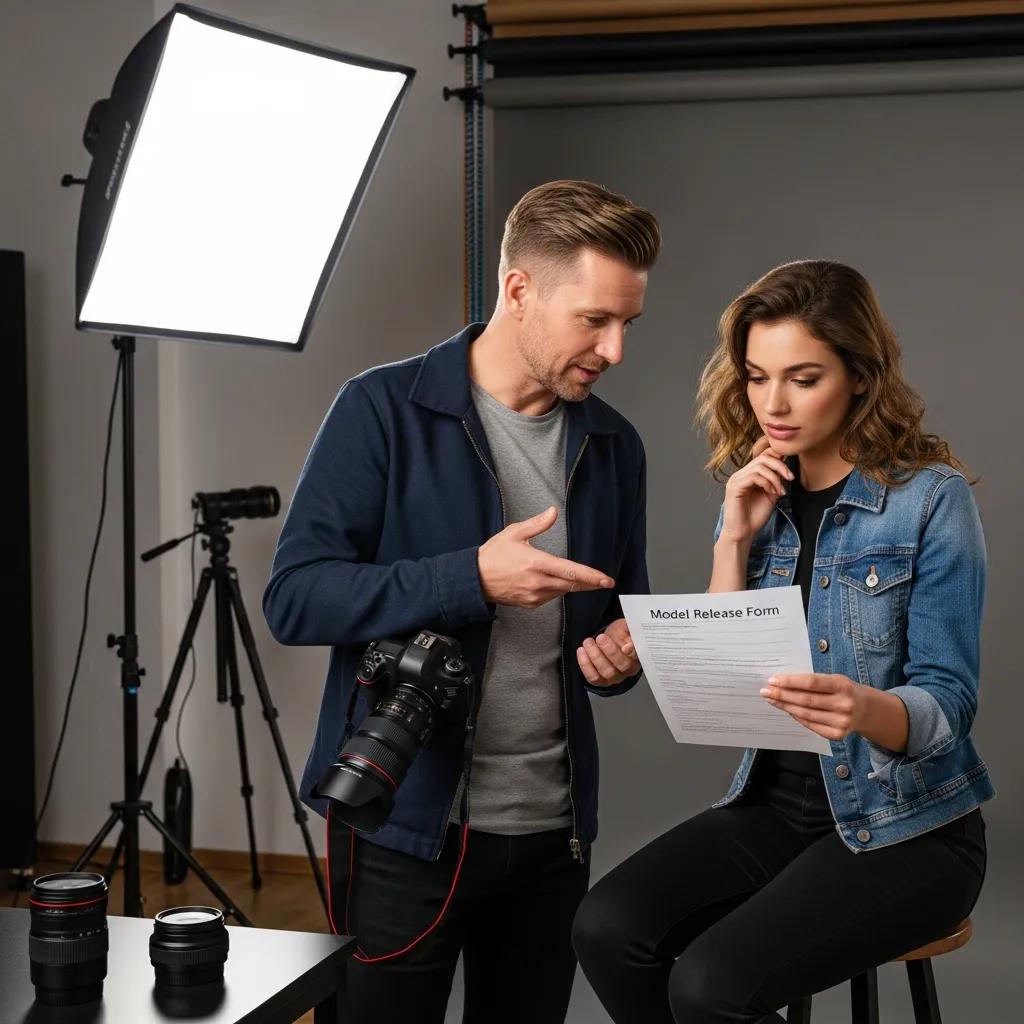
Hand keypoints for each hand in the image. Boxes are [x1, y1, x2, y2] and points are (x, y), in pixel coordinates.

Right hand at [478, 506, 614, 608]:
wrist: (475, 579)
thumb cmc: (493, 555)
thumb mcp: (514, 533)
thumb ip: (537, 524)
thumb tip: (553, 512)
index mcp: (536, 563)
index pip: (571, 572)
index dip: (591, 576)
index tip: (606, 579)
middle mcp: (537, 582)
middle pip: (571, 585)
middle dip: (589, 583)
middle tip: (603, 582)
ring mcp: (534, 595)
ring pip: (561, 592)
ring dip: (571, 585)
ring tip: (576, 578)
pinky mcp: (530, 604)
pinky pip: (550, 597)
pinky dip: (556, 590)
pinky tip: (552, 582)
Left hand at [576, 617, 639, 687]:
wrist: (608, 639)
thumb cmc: (619, 634)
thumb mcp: (625, 627)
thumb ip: (630, 630)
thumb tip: (631, 642)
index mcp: (638, 655)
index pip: (639, 656)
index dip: (632, 653)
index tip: (626, 646)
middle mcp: (629, 669)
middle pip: (623, 665)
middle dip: (610, 651)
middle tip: (601, 638)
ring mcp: (615, 677)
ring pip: (607, 672)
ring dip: (595, 656)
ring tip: (588, 642)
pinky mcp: (601, 681)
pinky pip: (594, 678)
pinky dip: (585, 665)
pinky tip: (582, 652)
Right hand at [719, 436, 794, 544]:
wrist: (743, 533)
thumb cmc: (755, 516)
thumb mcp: (771, 495)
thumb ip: (776, 481)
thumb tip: (786, 468)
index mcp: (748, 474)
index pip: (763, 456)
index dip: (779, 459)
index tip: (790, 474)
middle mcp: (740, 474)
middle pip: (763, 457)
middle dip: (780, 466)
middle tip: (790, 478)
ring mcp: (736, 479)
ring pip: (759, 466)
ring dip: (775, 477)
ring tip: (779, 491)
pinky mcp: (734, 487)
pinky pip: (753, 476)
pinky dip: (766, 483)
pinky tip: (771, 493)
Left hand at [760, 673, 865, 741]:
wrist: (865, 710)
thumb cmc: (843, 690)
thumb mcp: (834, 679)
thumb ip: (813, 681)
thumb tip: (781, 682)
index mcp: (843, 685)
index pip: (811, 683)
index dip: (790, 682)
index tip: (772, 680)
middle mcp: (844, 705)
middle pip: (806, 700)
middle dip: (782, 695)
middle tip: (765, 691)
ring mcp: (842, 722)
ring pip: (805, 714)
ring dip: (785, 706)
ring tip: (771, 700)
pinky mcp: (837, 735)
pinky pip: (810, 725)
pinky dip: (796, 717)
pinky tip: (787, 710)